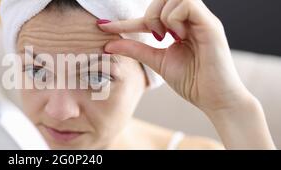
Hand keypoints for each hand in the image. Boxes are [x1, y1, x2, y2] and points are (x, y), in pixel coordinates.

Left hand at [98, 0, 274, 148]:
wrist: (214, 100)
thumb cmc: (192, 81)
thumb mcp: (156, 61)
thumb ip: (135, 50)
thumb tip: (108, 45)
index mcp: (181, 26)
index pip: (151, 14)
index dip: (126, 20)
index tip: (103, 27)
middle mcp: (193, 19)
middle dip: (150, 13)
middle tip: (152, 35)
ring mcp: (202, 20)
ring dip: (161, 15)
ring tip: (165, 37)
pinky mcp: (211, 26)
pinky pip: (187, 5)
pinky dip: (174, 18)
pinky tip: (177, 36)